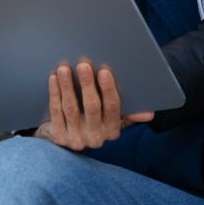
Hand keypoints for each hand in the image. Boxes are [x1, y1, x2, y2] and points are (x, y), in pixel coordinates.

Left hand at [34, 61, 152, 150]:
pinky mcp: (59, 137)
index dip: (108, 89)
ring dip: (67, 87)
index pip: (113, 108)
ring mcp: (76, 138)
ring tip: (64, 68)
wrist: (68, 139)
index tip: (104, 71)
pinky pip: (56, 111)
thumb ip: (130, 113)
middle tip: (83, 65)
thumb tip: (149, 113)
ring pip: (71, 108)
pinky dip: (55, 93)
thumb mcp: (114, 119)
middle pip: (92, 107)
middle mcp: (96, 137)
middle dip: (87, 85)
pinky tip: (54, 78)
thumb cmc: (95, 121)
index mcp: (113, 130)